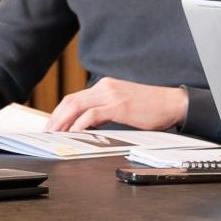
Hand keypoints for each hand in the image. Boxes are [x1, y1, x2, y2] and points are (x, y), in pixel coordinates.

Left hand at [48, 77, 187, 131]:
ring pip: (77, 106)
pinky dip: (79, 124)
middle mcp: (105, 87)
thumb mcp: (123, 105)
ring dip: (63, 121)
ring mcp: (111, 95)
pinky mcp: (118, 106)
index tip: (52, 126)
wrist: (173, 103)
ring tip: (55, 134)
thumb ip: (105, 110)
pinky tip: (74, 133)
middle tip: (47, 133)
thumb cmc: (151, 107)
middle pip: (70, 101)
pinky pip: (92, 115)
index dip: (59, 112)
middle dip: (55, 118)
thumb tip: (87, 123)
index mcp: (105, 86)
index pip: (74, 98)